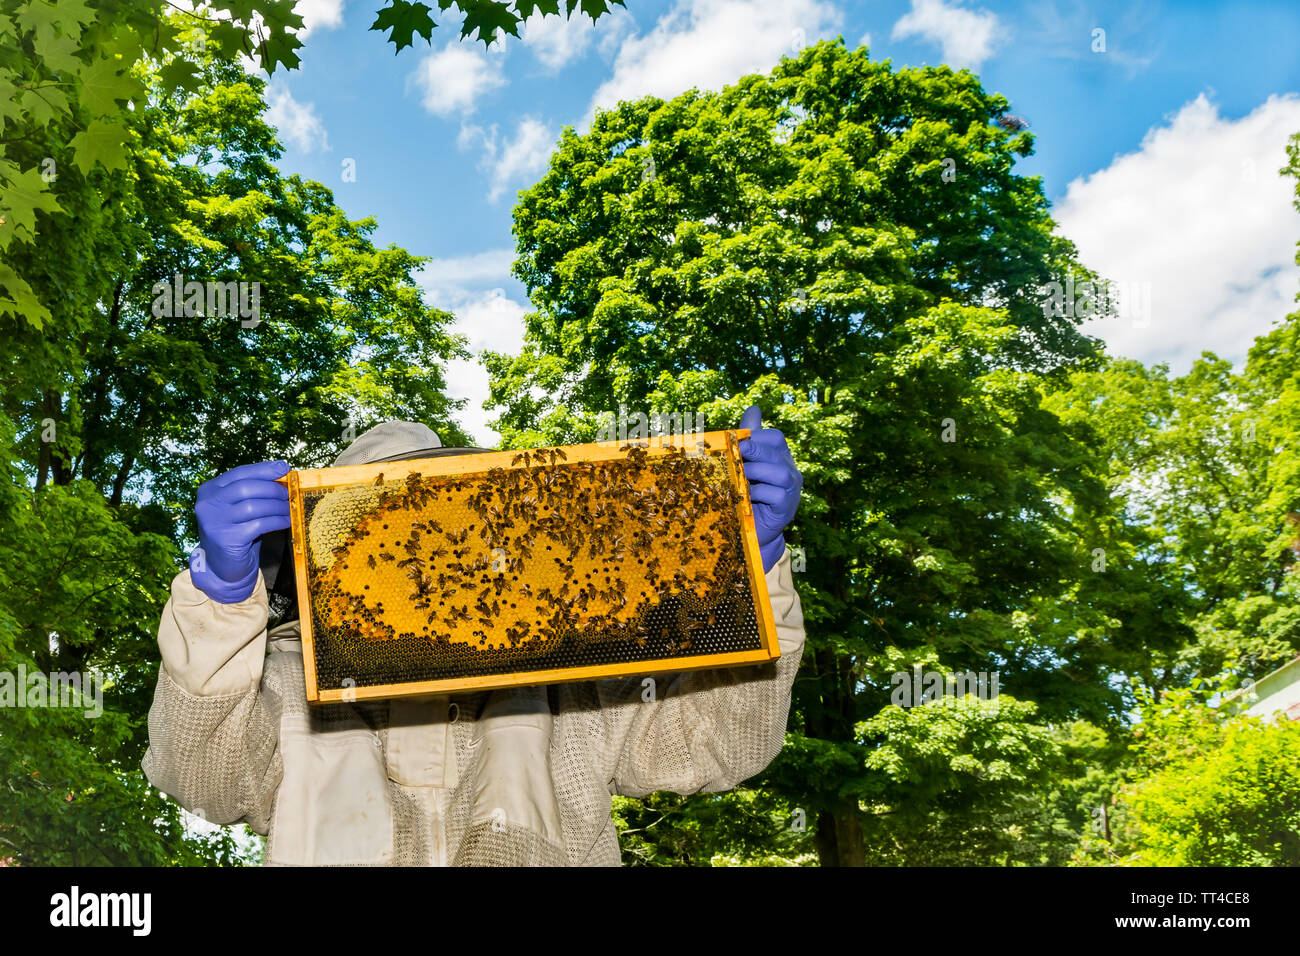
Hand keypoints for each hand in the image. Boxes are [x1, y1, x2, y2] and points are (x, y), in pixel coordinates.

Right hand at [190, 461, 291, 603]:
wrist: (223, 567)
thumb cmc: (236, 532)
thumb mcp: (239, 507)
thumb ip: (252, 490)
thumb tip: (282, 471)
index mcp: (210, 490)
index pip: (239, 473)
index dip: (264, 469)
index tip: (284, 467)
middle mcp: (208, 504)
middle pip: (246, 487)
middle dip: (273, 489)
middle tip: (289, 494)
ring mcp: (215, 521)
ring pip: (254, 506)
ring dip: (277, 506)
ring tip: (290, 508)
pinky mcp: (226, 538)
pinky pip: (259, 524)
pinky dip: (277, 521)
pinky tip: (287, 521)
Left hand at [738, 406, 801, 572]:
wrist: (751, 531)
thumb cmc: (746, 495)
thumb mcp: (745, 465)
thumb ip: (749, 439)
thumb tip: (754, 408)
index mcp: (780, 457)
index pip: (775, 437)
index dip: (755, 436)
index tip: (734, 441)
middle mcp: (790, 470)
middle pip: (776, 451)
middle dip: (753, 450)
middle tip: (733, 454)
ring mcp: (792, 490)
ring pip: (779, 472)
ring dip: (755, 472)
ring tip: (738, 476)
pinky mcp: (787, 508)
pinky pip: (776, 495)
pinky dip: (759, 493)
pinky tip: (745, 497)